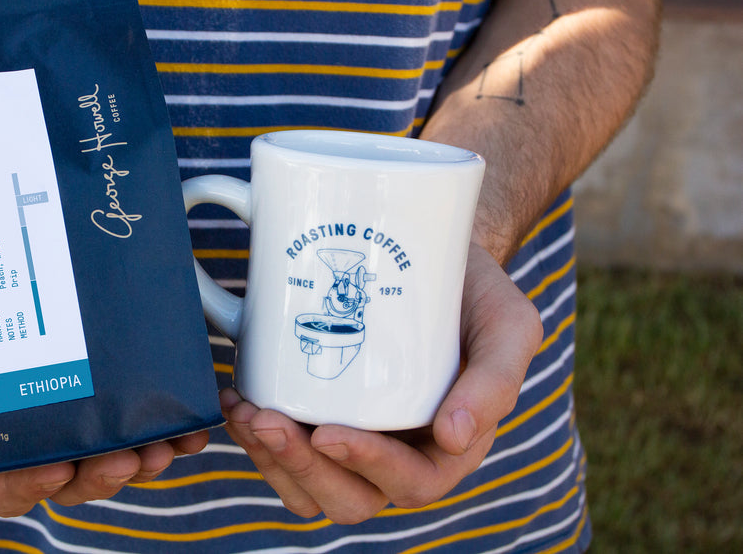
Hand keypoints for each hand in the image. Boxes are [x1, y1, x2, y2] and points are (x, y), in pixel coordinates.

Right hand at [0, 269, 209, 516]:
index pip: (7, 483)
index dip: (31, 485)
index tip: (56, 465)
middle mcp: (39, 429)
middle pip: (72, 480)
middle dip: (101, 477)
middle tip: (122, 459)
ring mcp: (84, 407)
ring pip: (117, 457)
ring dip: (143, 461)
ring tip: (161, 445)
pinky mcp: (121, 379)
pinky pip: (152, 419)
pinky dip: (175, 429)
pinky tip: (189, 424)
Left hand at [221, 243, 542, 523]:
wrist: (431, 250)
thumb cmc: (475, 294)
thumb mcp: (508, 326)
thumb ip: (496, 379)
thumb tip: (455, 438)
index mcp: (446, 447)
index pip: (410, 482)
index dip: (366, 466)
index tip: (327, 431)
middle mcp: (396, 452)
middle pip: (347, 496)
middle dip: (302, 467)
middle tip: (268, 421)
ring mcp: (353, 435)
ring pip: (307, 484)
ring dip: (269, 459)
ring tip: (246, 412)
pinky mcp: (316, 411)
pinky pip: (283, 449)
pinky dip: (254, 435)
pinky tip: (238, 397)